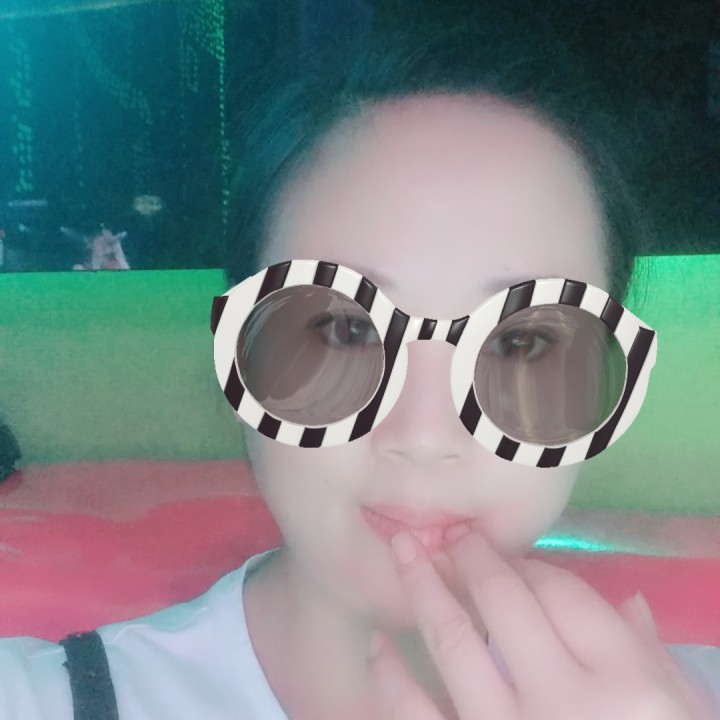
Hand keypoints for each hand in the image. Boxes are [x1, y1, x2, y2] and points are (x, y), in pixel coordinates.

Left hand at [367, 525, 713, 719]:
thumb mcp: (682, 717)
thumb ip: (650, 659)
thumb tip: (626, 603)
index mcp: (626, 683)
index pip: (565, 595)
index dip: (528, 563)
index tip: (506, 553)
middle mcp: (563, 701)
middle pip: (504, 604)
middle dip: (470, 558)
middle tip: (447, 534)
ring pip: (453, 643)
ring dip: (422, 589)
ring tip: (402, 553)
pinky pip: (415, 715)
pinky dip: (390, 675)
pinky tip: (379, 644)